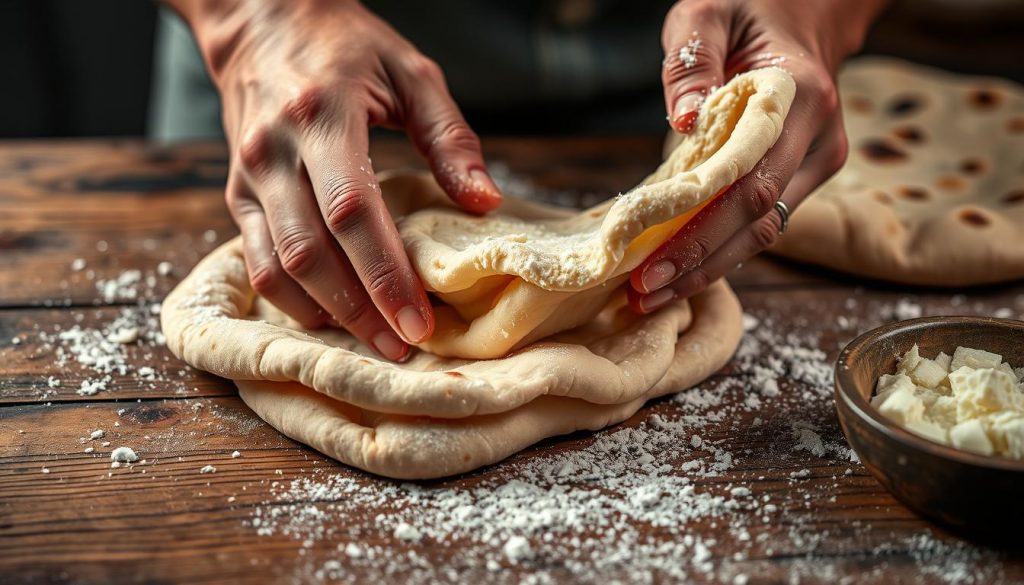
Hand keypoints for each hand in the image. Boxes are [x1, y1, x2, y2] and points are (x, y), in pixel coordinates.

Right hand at [169, 0, 501, 359]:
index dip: (386, 273)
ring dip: (327, 313)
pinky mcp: (236, 193)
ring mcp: (248, 174)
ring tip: (375, 343)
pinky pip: (256, 261)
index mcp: (322, 114)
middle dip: (361, 309)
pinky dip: (292, 299)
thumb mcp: (412, 73)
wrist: (263, 22)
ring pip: (279, 265)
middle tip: (404, 348)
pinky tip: (332, 317)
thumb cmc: (347, 48)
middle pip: (312, 251)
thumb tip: (485, 202)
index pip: (352, 211)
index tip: (420, 320)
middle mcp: (275, 149)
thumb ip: (450, 138)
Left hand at [629, 0, 887, 312]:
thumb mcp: (707, 13)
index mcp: (799, 97)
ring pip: (765, 231)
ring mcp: (819, 162)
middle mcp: (820, 138)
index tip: (649, 263)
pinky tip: (678, 271)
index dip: (701, 232)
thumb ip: (691, 58)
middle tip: (642, 294)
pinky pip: (763, 221)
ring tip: (650, 295)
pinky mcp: (807, 176)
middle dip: (699, 264)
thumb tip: (682, 119)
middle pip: (759, 220)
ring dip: (708, 268)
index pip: (749, 182)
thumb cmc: (746, 10)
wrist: (801, 14)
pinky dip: (720, 250)